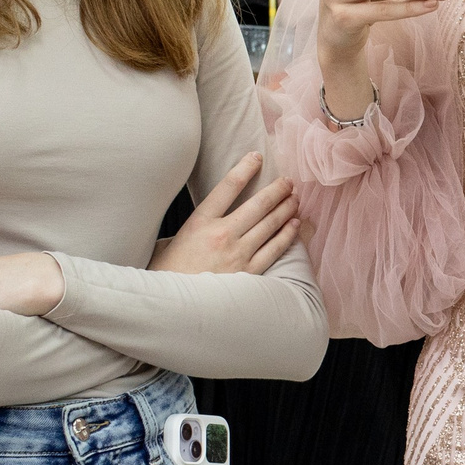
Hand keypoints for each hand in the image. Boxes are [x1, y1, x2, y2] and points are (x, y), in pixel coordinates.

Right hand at [151, 151, 298, 276]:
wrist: (174, 307)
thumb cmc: (170, 274)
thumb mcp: (170, 242)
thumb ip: (191, 226)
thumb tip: (204, 215)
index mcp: (199, 222)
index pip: (228, 186)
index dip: (245, 168)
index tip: (257, 157)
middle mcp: (222, 235)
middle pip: (258, 204)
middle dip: (276, 189)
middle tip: (288, 181)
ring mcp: (237, 254)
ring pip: (270, 224)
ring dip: (286, 208)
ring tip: (295, 198)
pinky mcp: (249, 273)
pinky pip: (274, 249)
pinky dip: (287, 234)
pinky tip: (294, 224)